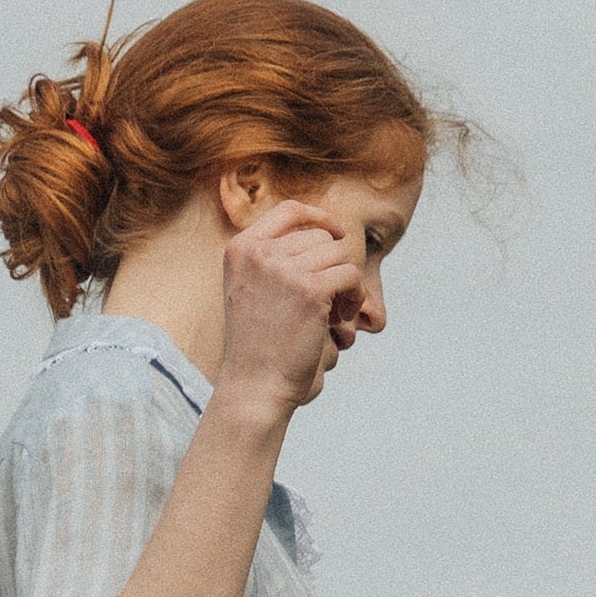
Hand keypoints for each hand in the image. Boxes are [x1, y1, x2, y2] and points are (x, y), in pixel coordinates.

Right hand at [214, 198, 367, 415]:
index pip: (289, 210)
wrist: (254, 385)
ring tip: (333, 312)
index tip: (336, 234)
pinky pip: (350, 275)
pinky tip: (340, 318)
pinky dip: (355, 297)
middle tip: (327, 300)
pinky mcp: (310, 290)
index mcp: (240, 248)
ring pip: (339, 255)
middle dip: (331, 265)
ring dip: (345, 283)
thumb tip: (323, 228)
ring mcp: (284, 269)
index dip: (319, 217)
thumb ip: (273, 257)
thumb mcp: (250, 289)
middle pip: (320, 236)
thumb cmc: (257, 344)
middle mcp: (259, 253)